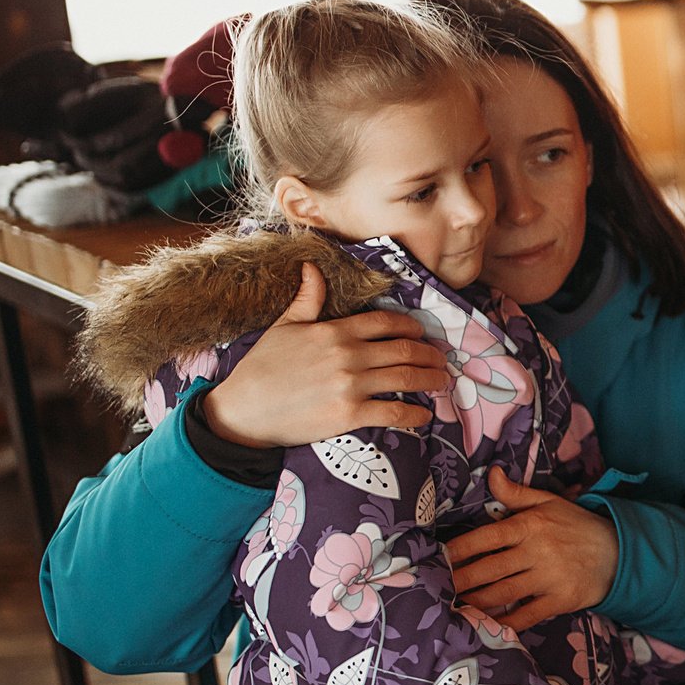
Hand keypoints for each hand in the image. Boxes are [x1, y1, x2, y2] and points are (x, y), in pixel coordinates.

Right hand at [197, 263, 450, 447]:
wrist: (243, 411)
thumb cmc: (260, 369)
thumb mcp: (282, 327)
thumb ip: (306, 299)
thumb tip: (312, 268)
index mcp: (334, 331)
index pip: (385, 322)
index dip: (409, 327)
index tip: (420, 334)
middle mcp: (348, 355)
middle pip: (404, 350)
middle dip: (429, 354)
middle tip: (441, 359)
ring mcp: (350, 385)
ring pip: (405, 378)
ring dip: (430, 379)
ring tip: (440, 380)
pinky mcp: (349, 414)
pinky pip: (393, 413)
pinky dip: (415, 415)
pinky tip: (425, 415)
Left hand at [446, 469, 620, 632]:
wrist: (620, 552)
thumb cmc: (577, 526)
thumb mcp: (549, 502)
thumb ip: (516, 493)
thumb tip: (492, 474)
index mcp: (529, 526)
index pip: (485, 538)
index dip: (457, 550)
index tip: (437, 559)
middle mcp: (536, 551)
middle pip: (488, 569)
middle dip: (458, 580)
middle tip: (433, 588)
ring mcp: (548, 578)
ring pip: (502, 593)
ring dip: (474, 602)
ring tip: (452, 605)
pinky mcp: (560, 600)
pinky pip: (527, 615)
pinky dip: (505, 623)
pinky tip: (486, 626)